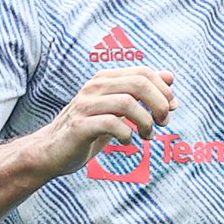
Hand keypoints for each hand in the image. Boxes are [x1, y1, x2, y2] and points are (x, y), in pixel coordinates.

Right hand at [37, 66, 176, 176]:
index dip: (164, 90)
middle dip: (159, 104)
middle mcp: (95, 87)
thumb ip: (142, 92)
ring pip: (128, 103)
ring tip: (147, 136)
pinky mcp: (80, 126)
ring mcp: (86, 105)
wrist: (52, 151)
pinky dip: (127, 134)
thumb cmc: (90, 129)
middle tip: (163, 123)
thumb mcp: (119, 108)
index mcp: (105, 78)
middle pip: (139, 84)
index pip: (144, 72)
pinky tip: (128, 141)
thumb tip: (171, 77)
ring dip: (146, 122)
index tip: (171, 109)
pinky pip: (112, 124)